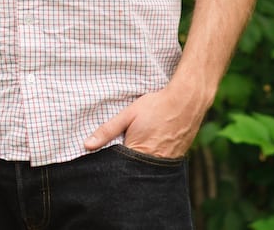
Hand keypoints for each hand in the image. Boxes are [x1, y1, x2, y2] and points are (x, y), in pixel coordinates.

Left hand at [83, 86, 205, 159]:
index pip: (119, 169)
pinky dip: (154, 162)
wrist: (186, 101)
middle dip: (126, 168)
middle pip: (134, 173)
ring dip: (140, 165)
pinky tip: (152, 149)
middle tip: (124, 150)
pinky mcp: (176, 159)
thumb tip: (87, 145)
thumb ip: (107, 130)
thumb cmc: (156, 106)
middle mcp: (153, 162)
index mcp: (138, 153)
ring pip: (147, 171)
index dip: (112, 165)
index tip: (106, 162)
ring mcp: (167, 162)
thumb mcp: (128, 114)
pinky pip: (160, 166)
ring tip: (139, 149)